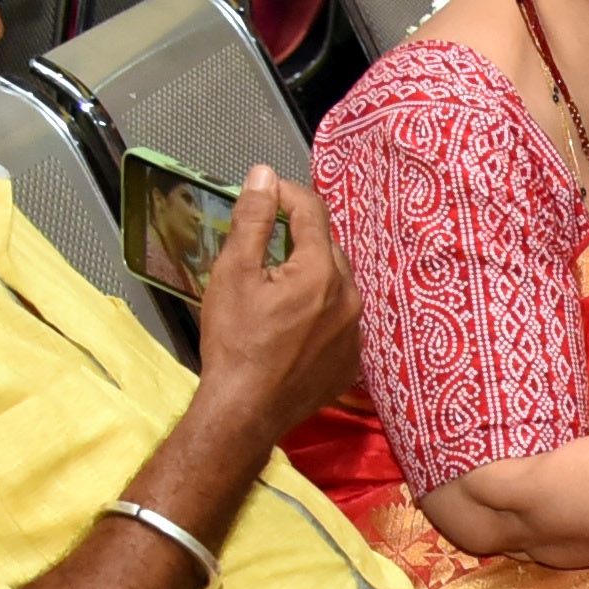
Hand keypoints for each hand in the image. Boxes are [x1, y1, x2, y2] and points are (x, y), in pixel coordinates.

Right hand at [191, 169, 362, 423]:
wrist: (245, 411)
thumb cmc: (235, 345)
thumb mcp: (234, 272)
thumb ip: (253, 219)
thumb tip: (264, 178)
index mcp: (321, 271)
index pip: (311, 211)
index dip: (286, 194)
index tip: (266, 192)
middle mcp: (348, 298)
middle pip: (327, 247)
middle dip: (298, 238)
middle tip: (263, 246)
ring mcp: (355, 331)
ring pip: (336, 284)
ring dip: (311, 276)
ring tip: (275, 289)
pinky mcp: (351, 360)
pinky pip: (340, 320)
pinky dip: (320, 312)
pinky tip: (291, 324)